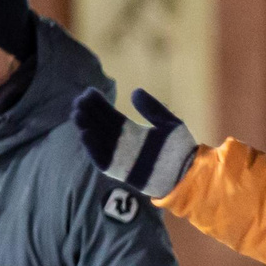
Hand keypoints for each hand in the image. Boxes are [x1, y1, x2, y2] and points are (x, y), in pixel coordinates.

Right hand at [72, 88, 197, 199]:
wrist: (189, 174)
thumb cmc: (181, 150)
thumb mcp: (168, 124)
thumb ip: (152, 109)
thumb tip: (134, 91)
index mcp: (134, 132)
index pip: (111, 116)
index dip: (99, 105)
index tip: (89, 91)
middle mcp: (125, 144)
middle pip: (101, 127)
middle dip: (89, 113)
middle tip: (79, 100)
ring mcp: (122, 158)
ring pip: (99, 142)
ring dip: (86, 128)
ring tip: (77, 114)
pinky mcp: (121, 171)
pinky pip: (103, 160)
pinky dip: (93, 149)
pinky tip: (85, 134)